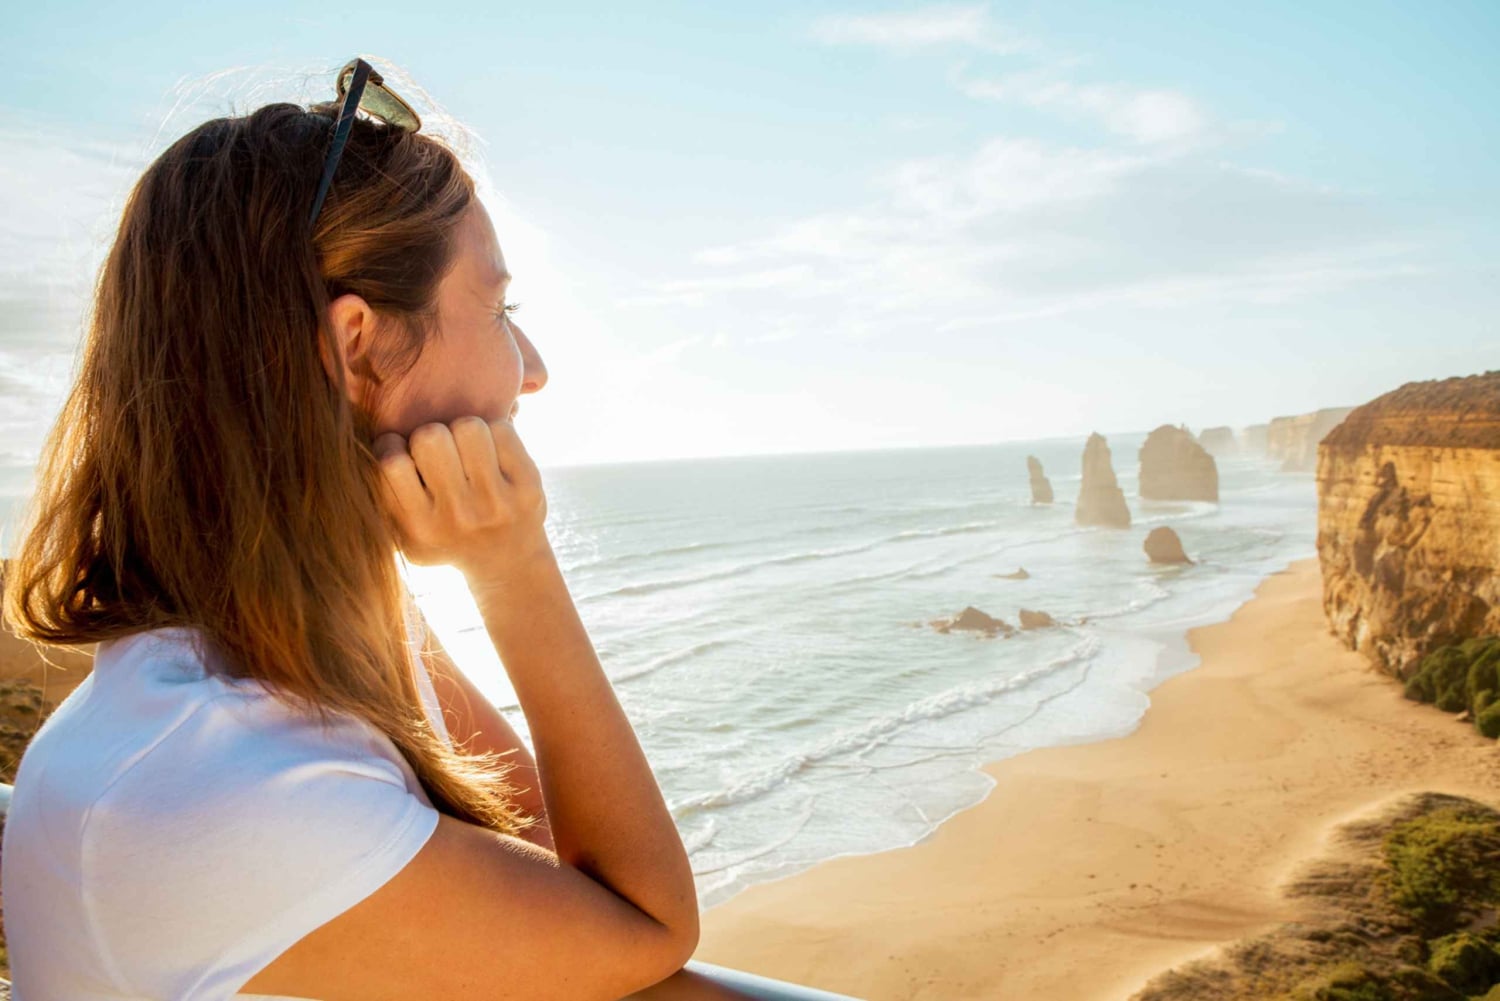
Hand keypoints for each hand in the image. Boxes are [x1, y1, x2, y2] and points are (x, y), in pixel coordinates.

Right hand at [373, 416, 551, 583]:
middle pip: (430, 437)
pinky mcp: (528, 487)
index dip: (392, 446)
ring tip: (465, 450)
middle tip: (439, 453)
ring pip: (468, 427)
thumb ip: (380, 499)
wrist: (507, 563)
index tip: (402, 453)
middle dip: (430, 436)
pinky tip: (492, 453)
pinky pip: (501, 430)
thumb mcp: (405, 534)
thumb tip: (356, 445)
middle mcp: (457, 517)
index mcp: (418, 527)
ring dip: (463, 430)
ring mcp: (496, 502)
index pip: (390, 463)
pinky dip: (494, 432)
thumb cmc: (446, 537)